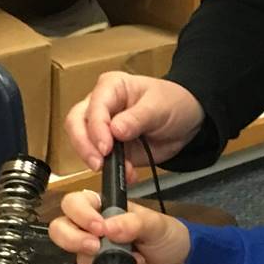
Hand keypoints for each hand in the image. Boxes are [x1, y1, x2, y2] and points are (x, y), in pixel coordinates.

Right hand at [49, 192, 192, 263]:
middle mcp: (92, 229)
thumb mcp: (156, 224)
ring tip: (131, 259)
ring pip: (75, 255)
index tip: (98, 226)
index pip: (75, 203)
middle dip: (72, 238)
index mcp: (103, 208)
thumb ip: (134, 222)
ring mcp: (93, 253)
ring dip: (101, 259)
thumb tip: (108, 227)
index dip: (80, 213)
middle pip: (60, 228)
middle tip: (95, 247)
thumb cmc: (167, 237)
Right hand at [65, 72, 206, 175]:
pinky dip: (112, 171)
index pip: (93, 107)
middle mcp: (100, 105)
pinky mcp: (108, 148)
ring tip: (119, 172)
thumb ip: (137, 118)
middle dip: (84, 145)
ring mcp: (102, 128)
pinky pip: (101, 160)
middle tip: (98, 164)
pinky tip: (129, 175)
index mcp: (110, 87)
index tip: (106, 148)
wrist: (187, 122)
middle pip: (76, 123)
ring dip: (96, 161)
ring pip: (82, 143)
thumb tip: (114, 130)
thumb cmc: (172, 103)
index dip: (96, 128)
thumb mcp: (159, 107)